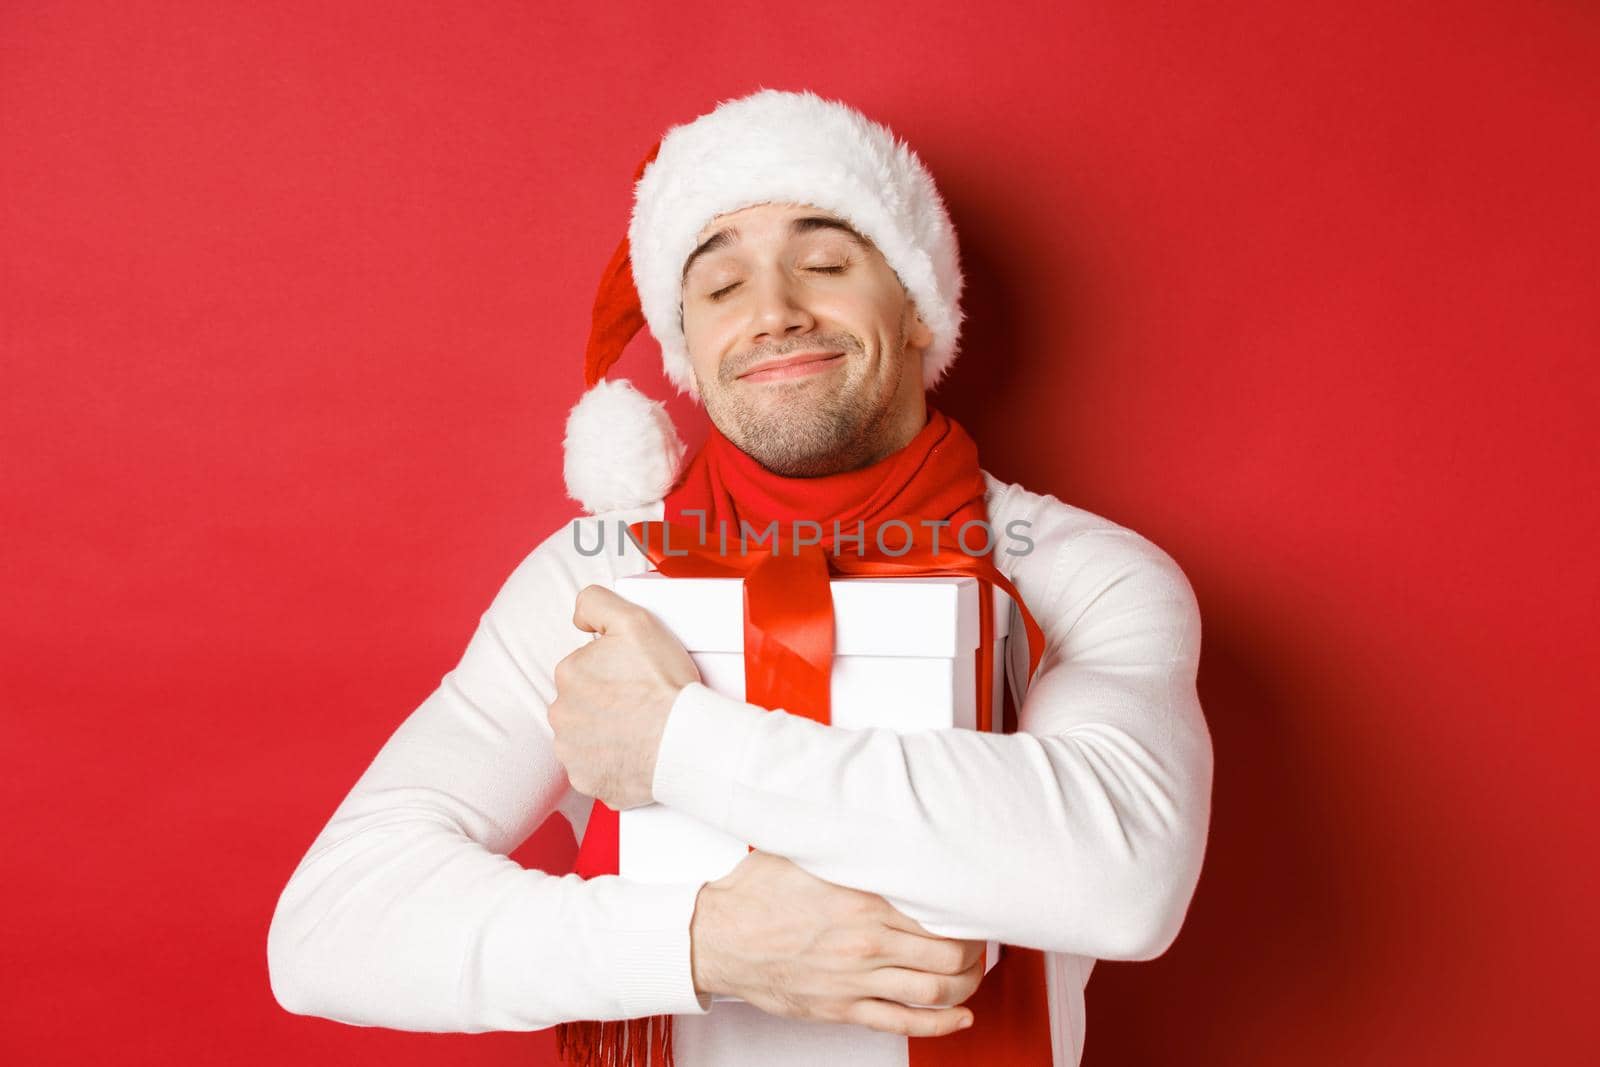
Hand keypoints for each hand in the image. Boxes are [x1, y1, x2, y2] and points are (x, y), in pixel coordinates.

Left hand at [548, 584, 700, 809]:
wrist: (686, 741)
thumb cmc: (664, 686)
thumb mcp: (634, 621)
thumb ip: (596, 603)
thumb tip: (578, 617)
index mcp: (569, 674)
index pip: (585, 668)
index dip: (613, 670)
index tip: (635, 678)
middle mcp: (562, 714)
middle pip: (583, 703)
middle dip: (607, 703)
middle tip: (642, 704)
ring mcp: (572, 752)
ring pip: (586, 737)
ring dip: (608, 733)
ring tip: (642, 729)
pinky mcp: (587, 781)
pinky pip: (596, 769)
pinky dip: (613, 763)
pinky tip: (637, 753)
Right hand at [689, 851, 983, 1035]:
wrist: (717, 937)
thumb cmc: (757, 894)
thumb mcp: (809, 852)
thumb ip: (850, 843)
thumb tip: (881, 815)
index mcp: (862, 899)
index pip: (939, 909)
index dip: (968, 910)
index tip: (975, 903)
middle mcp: (865, 942)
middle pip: (949, 953)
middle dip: (975, 949)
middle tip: (980, 939)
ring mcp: (855, 980)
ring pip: (935, 991)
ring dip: (966, 985)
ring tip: (973, 973)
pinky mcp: (842, 1008)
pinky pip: (903, 1023)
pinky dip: (941, 1024)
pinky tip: (959, 1016)